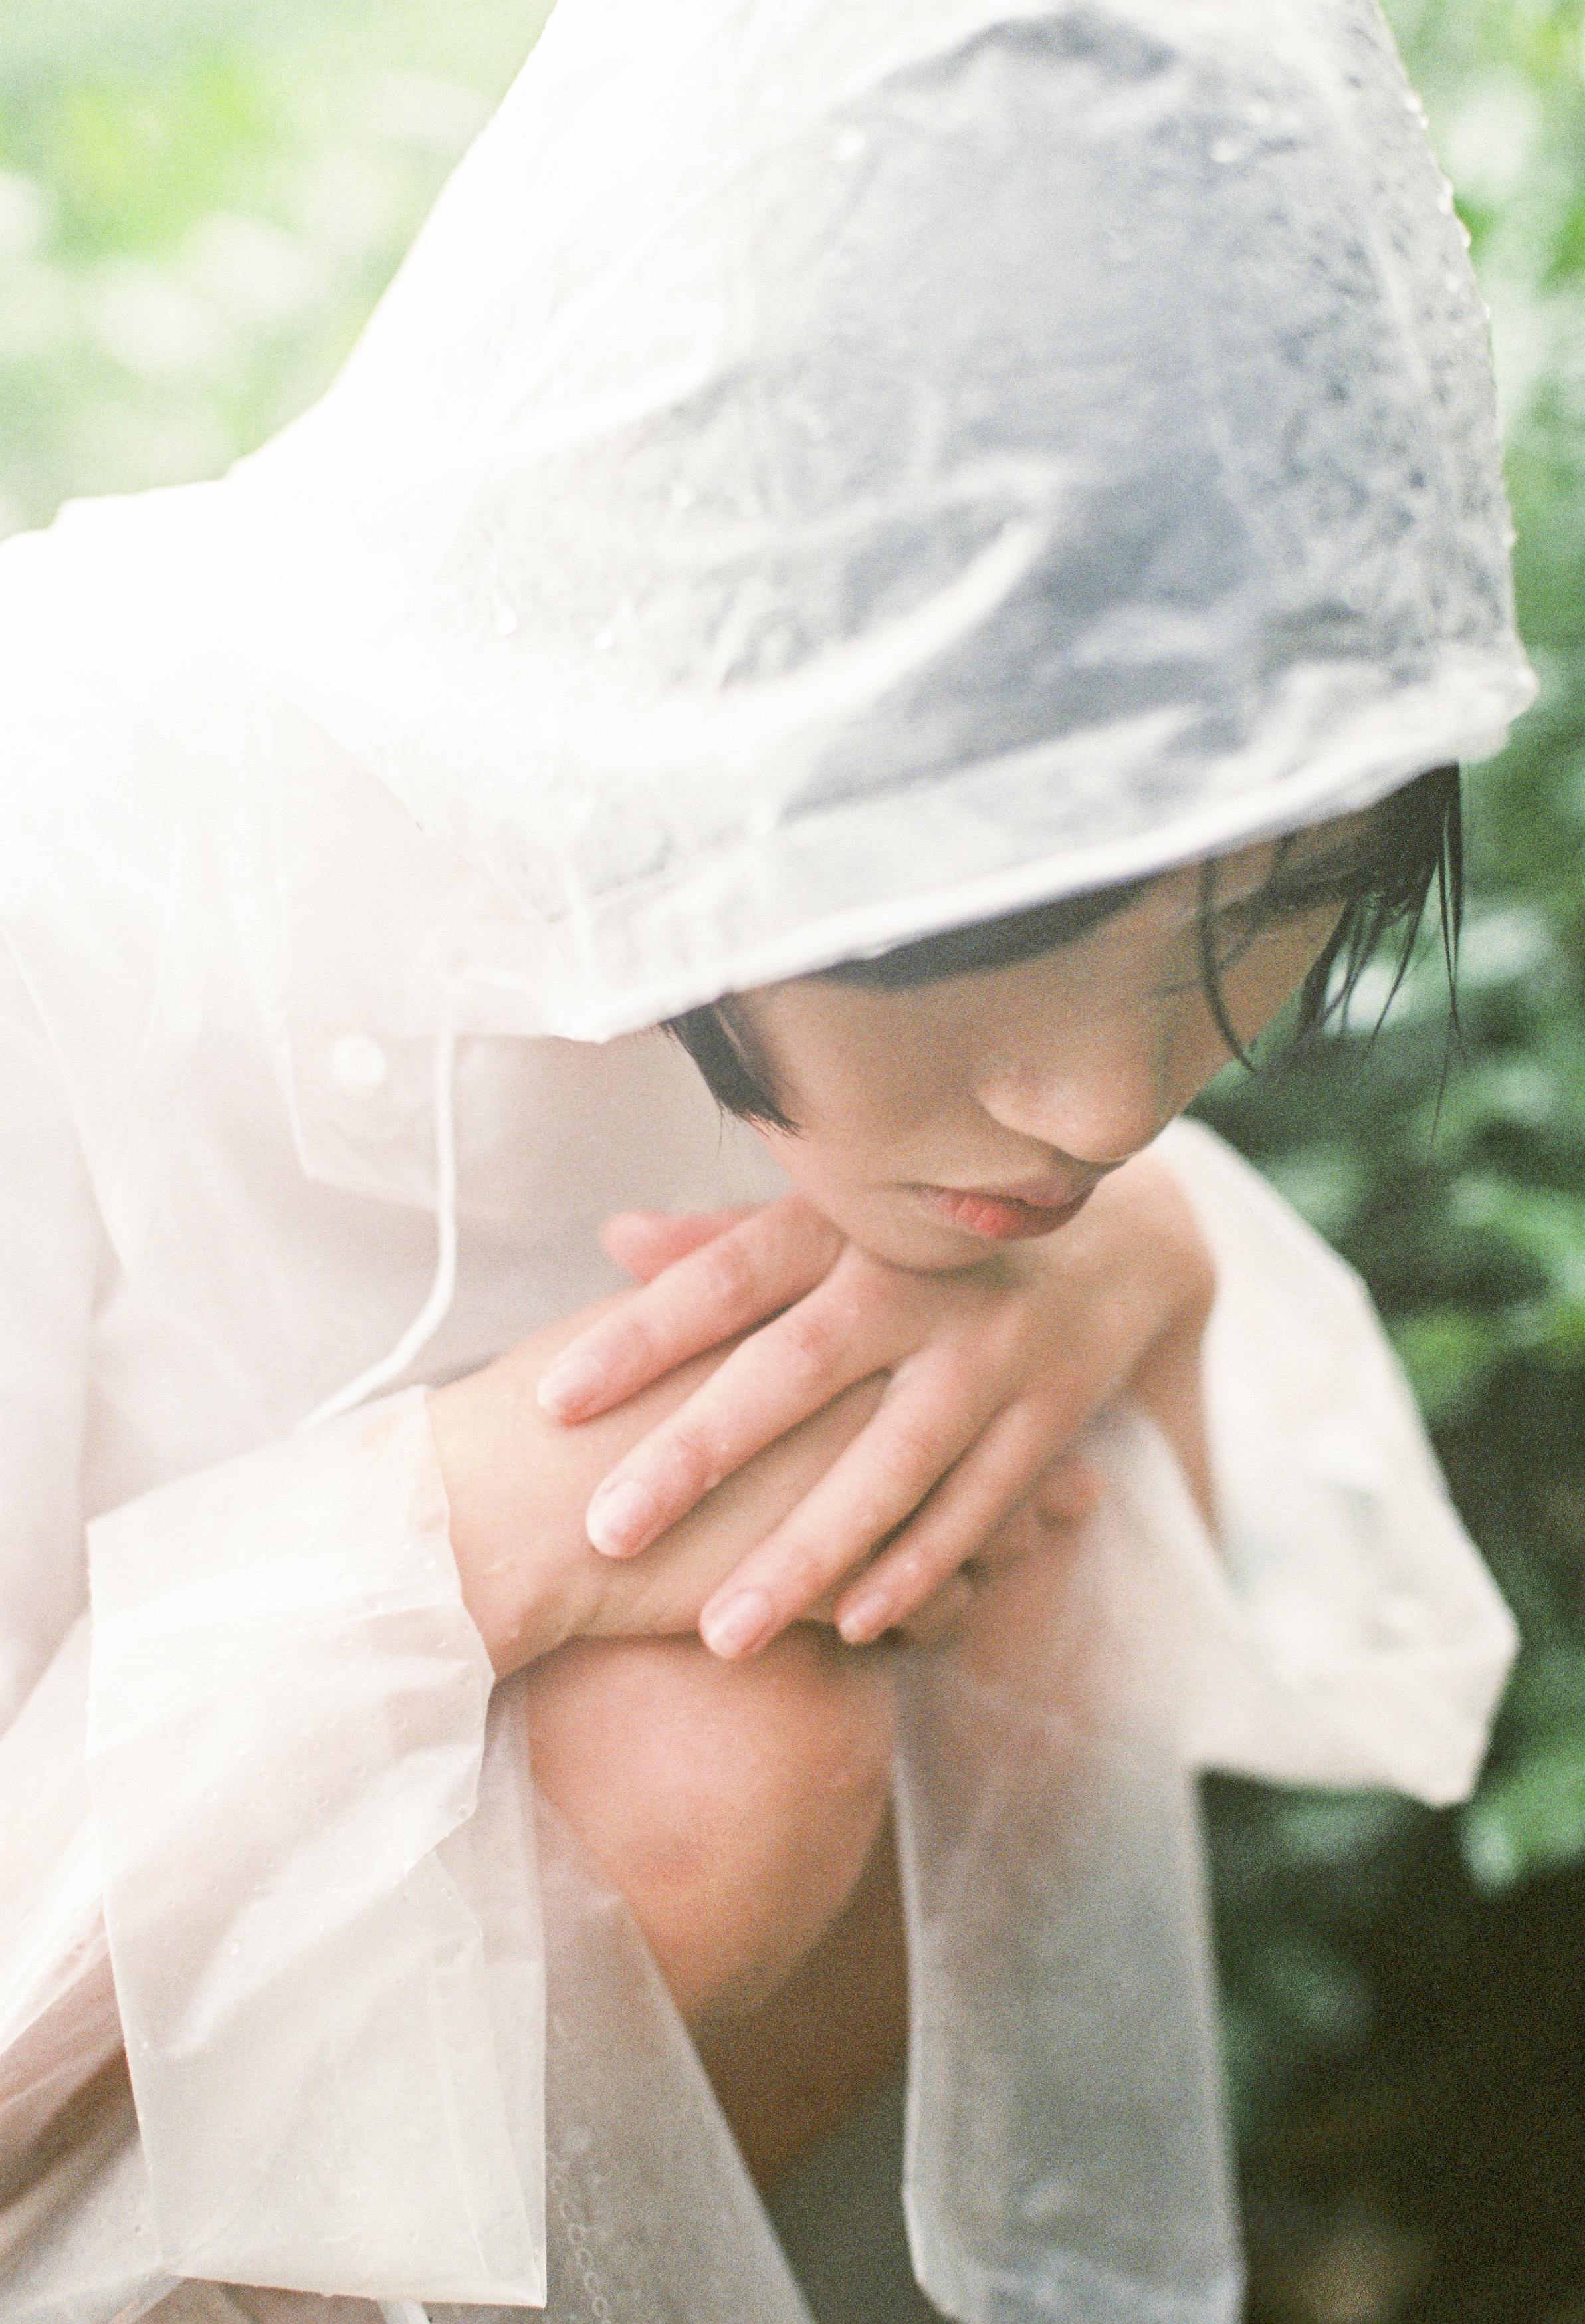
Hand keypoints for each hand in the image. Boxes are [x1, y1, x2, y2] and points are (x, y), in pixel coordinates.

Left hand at [535, 1152, 1215, 1657]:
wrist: (1119, 1242)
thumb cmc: (930, 1241)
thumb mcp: (840, 1222)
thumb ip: (730, 1242)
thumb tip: (615, 1236)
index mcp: (850, 1225)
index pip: (729, 1276)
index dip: (641, 1333)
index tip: (554, 1400)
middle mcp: (922, 1284)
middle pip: (796, 1371)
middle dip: (699, 1456)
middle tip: (606, 1531)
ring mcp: (993, 1356)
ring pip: (889, 1464)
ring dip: (805, 1552)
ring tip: (721, 1634)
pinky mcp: (1048, 1422)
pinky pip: (975, 1508)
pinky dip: (917, 1569)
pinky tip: (848, 1627)